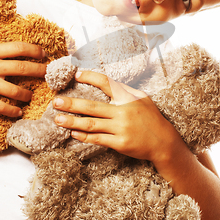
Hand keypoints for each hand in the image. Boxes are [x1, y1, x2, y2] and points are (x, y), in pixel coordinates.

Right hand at [0, 38, 46, 116]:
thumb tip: (13, 37)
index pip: (19, 48)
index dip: (35, 50)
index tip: (44, 54)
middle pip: (23, 68)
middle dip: (39, 71)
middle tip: (48, 73)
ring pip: (15, 90)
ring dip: (27, 94)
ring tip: (32, 94)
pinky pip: (1, 106)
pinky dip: (12, 110)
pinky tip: (19, 111)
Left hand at [53, 71, 182, 162]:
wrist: (163, 142)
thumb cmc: (152, 118)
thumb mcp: (143, 99)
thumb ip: (125, 91)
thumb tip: (106, 83)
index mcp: (129, 98)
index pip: (107, 84)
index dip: (91, 78)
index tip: (77, 75)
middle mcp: (124, 112)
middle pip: (92, 106)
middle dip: (72, 104)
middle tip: (56, 102)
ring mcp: (121, 129)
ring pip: (91, 124)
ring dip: (72, 122)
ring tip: (58, 119)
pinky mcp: (120, 144)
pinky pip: (98, 139)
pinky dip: (84, 137)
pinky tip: (73, 134)